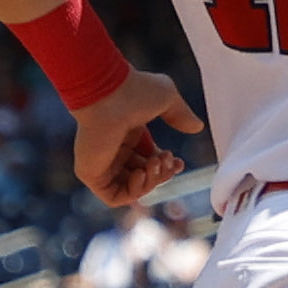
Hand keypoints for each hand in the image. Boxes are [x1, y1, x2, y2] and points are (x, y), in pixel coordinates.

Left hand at [71, 72, 200, 209]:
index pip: (149, 160)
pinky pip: (113, 197)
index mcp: (127, 133)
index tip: (178, 161)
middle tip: (167, 159)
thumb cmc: (133, 90)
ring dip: (151, 182)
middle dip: (162, 174)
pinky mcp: (90, 173)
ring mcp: (101, 163)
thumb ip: (181, 115)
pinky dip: (133, 192)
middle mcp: (114, 149)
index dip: (167, 166)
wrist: (108, 93)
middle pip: (144, 176)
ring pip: (131, 189)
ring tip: (153, 163)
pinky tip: (140, 174)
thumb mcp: (167, 99)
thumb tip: (197, 127)